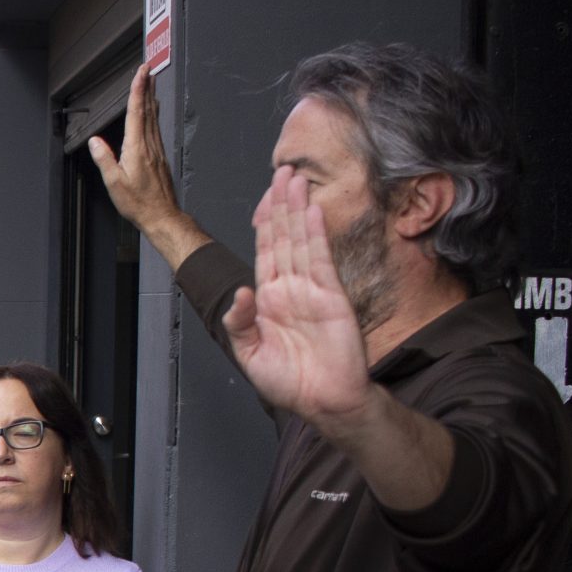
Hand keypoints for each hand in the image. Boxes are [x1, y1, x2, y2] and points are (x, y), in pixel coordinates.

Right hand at [87, 66, 207, 266]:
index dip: (138, 90)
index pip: (137, 112)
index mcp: (136, 148)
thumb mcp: (114, 183)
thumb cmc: (138, 202)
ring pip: (154, 117)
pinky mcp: (160, 156)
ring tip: (150, 83)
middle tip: (148, 69)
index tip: (141, 72)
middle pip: (148, 109)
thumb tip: (95, 141)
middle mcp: (149, 145)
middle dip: (147, 87)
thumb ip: (104, 159)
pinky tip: (153, 111)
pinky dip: (154, 113)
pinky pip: (156, 128)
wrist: (162, 215)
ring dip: (151, 97)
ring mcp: (157, 149)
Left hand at [222, 169, 375, 423]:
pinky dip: (315, 234)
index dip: (264, 223)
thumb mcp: (250, 354)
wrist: (324, 400)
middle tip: (282, 171)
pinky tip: (311, 211)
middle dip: (281, 204)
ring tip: (294, 179)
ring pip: (301, 240)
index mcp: (268, 300)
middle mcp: (290, 289)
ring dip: (297, 209)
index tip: (264, 196)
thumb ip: (240, 323)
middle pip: (283, 237)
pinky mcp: (332, 295)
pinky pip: (321, 259)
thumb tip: (240, 293)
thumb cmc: (289, 382)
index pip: (265, 251)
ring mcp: (311, 289)